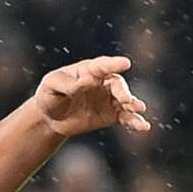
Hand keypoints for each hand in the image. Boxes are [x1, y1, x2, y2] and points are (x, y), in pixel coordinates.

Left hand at [33, 56, 150, 137]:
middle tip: (126, 100)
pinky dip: (134, 121)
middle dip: (123, 91)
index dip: (114, 64)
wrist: (50, 118)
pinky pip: (125, 117)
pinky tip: (143, 127)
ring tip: (139, 109)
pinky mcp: (111, 115)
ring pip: (125, 100)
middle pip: (117, 84)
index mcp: (88, 70)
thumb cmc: (49, 96)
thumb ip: (69, 84)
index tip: (125, 64)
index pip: (103, 66)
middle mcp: (102, 82)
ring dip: (133, 104)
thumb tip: (89, 80)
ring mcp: (108, 98)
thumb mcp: (52, 86)